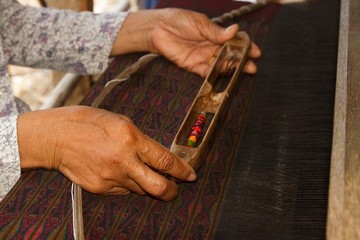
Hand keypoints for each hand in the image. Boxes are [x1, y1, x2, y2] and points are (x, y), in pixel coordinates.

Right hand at [17, 106, 195, 200]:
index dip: (182, 170)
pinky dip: (126, 184)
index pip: (165, 161)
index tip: (190, 175)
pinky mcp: (100, 188)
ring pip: (140, 190)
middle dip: (172, 191)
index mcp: (131, 139)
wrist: (56, 136)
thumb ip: (140, 140)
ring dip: (146, 185)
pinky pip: (121, 190)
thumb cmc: (88, 122)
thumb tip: (155, 155)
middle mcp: (123, 161)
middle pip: (158, 186)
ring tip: (138, 172)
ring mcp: (111, 177)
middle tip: (175, 189)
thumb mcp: (120, 121)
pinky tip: (118, 172)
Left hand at [111, 8, 260, 76]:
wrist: (157, 28)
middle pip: (229, 55)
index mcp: (213, 33)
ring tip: (243, 72)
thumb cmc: (177, 20)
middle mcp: (210, 46)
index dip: (244, 46)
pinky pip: (206, 72)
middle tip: (252, 66)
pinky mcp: (192, 65)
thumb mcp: (199, 23)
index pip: (233, 41)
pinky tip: (225, 76)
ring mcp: (202, 56)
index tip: (255, 51)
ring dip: (231, 69)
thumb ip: (216, 31)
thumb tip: (234, 30)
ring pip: (220, 65)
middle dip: (241, 61)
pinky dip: (215, 75)